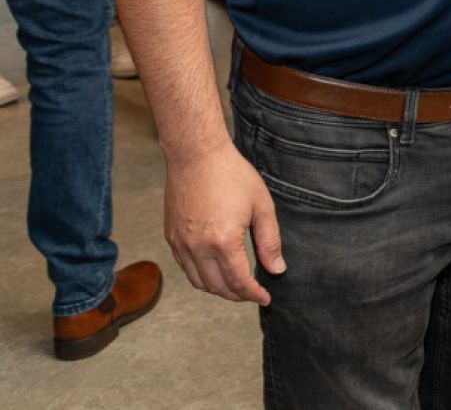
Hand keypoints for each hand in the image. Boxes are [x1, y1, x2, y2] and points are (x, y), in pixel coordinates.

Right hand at [165, 146, 284, 304]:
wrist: (196, 156)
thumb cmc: (232, 175)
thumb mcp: (261, 206)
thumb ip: (269, 241)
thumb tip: (276, 269)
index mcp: (223, 241)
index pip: (239, 281)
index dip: (254, 294)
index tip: (265, 297)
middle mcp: (197, 248)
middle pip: (217, 287)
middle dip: (237, 295)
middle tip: (253, 293)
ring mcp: (180, 244)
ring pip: (198, 282)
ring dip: (218, 289)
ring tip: (236, 285)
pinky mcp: (171, 237)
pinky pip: (186, 268)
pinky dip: (201, 276)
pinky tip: (216, 269)